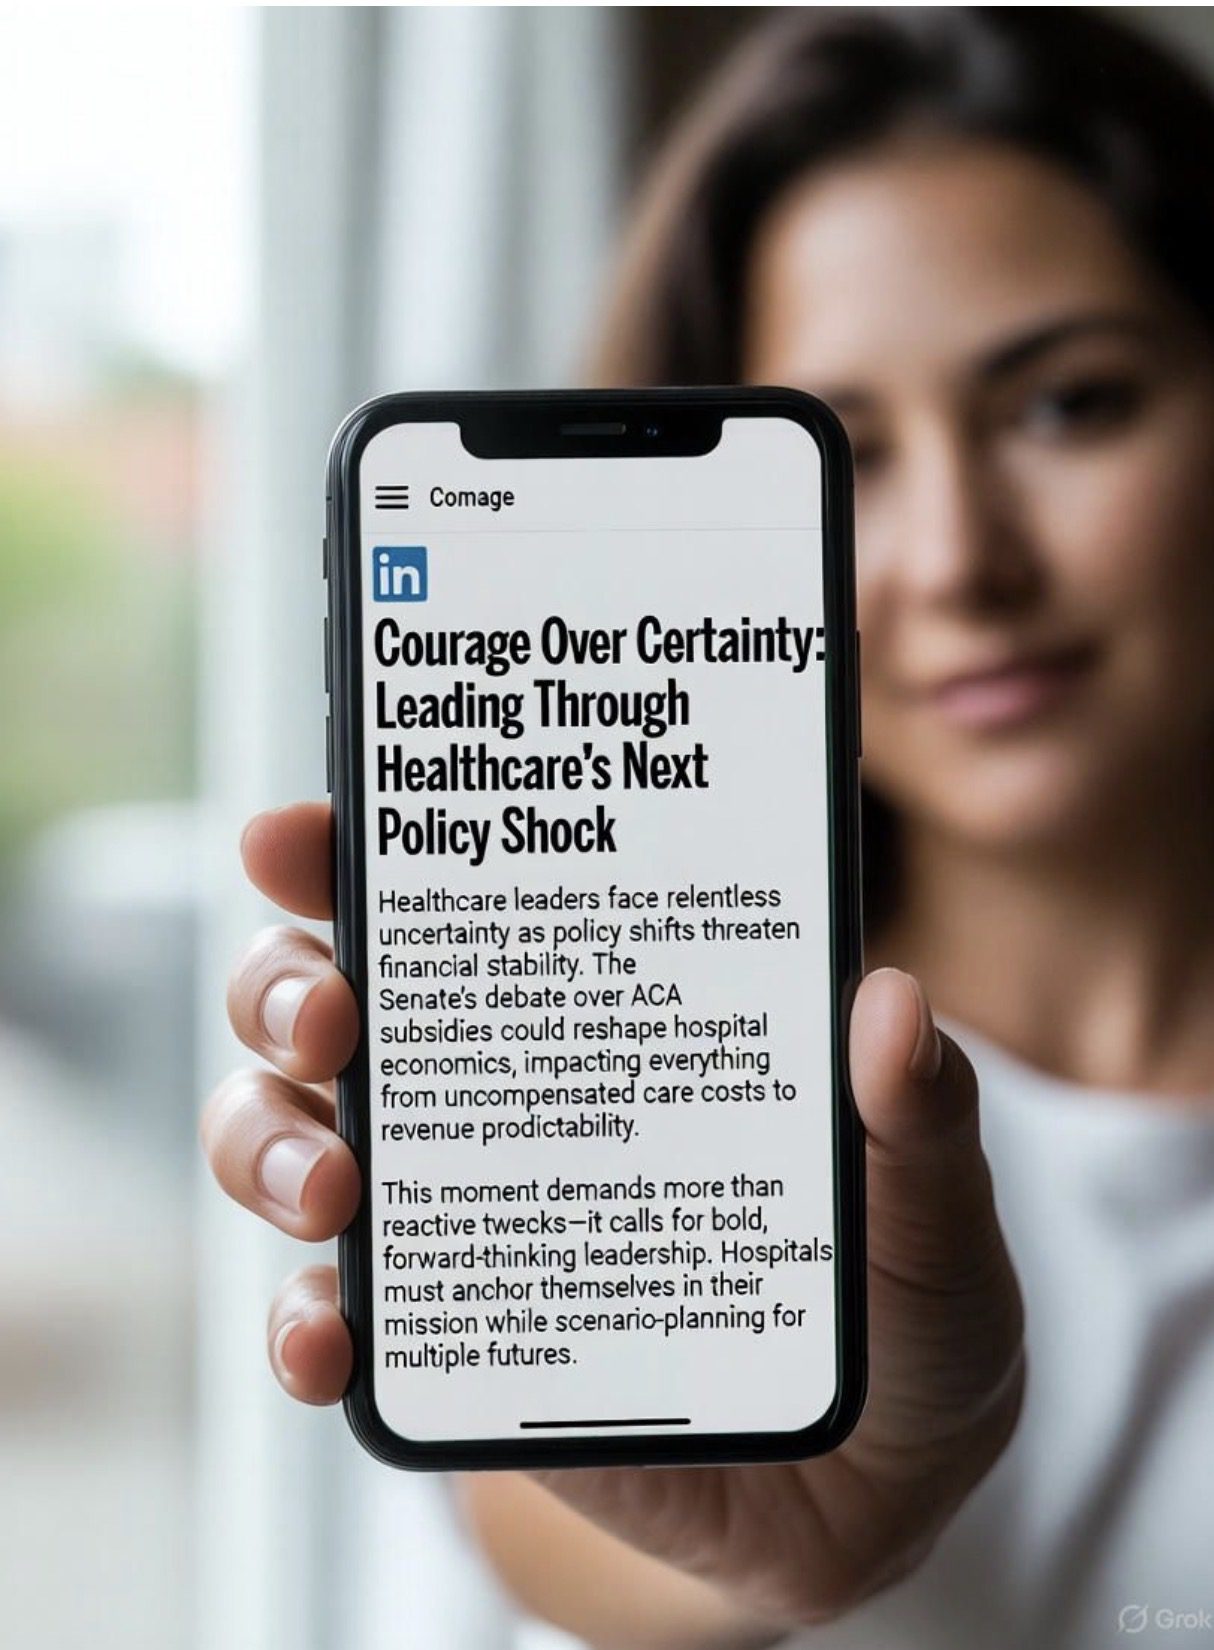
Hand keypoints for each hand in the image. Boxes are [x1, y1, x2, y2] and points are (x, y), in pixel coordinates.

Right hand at [201, 801, 1024, 1634]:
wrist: (878, 1475)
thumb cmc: (895, 1289)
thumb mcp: (930, 1198)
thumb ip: (919, 1115)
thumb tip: (891, 1004)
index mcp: (597, 1013)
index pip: (454, 903)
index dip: (356, 852)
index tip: (306, 832)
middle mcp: (496, 1093)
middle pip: (325, 1001)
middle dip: (286, 986)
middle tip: (333, 1014)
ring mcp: (459, 1215)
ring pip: (288, 1142)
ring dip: (268, 1145)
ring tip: (334, 1187)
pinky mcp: (451, 1343)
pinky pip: (332, 1324)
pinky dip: (304, 1328)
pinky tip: (329, 1347)